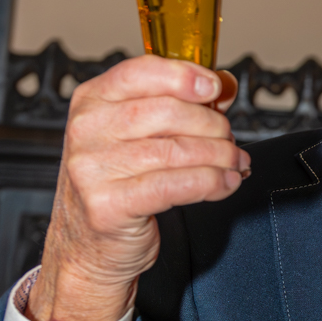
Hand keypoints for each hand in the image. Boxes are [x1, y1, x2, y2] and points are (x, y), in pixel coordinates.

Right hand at [27, 58, 248, 320]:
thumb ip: (175, 106)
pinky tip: (225, 183)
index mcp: (91, 101)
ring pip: (177, 150)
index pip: (142, 72)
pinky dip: (211, 182)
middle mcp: (87, 130)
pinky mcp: (109, 205)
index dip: (185, 76)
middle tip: (230, 140)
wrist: (86, 247)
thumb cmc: (114, 187)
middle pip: (168, 112)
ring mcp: (93, 168)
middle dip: (213, 125)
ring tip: (235, 163)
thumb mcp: (134, 137)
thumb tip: (224, 85)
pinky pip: (177, 185)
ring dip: (219, 157)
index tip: (215, 87)